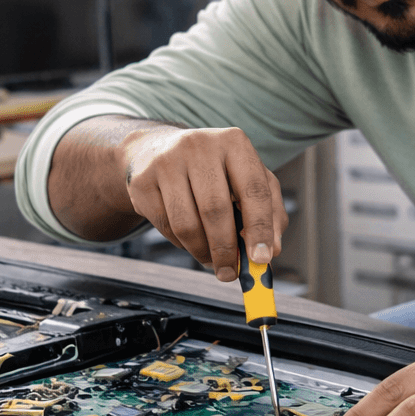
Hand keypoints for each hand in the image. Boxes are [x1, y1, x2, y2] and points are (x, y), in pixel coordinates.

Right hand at [117, 124, 285, 282]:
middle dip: (226, 250)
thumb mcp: (248, 179)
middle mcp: (200, 145)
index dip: (260, 228)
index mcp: (234, 142)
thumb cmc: (213, 170)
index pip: (253, 189)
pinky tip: (189, 239)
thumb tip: (271, 250)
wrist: (155, 151)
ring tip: (211, 259)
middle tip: (231, 273)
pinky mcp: (142, 182)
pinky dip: (181, 244)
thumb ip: (270, 212)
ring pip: (187, 223)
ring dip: (202, 251)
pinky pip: (166, 226)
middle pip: (216, 209)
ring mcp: (167, 161)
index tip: (262, 259)